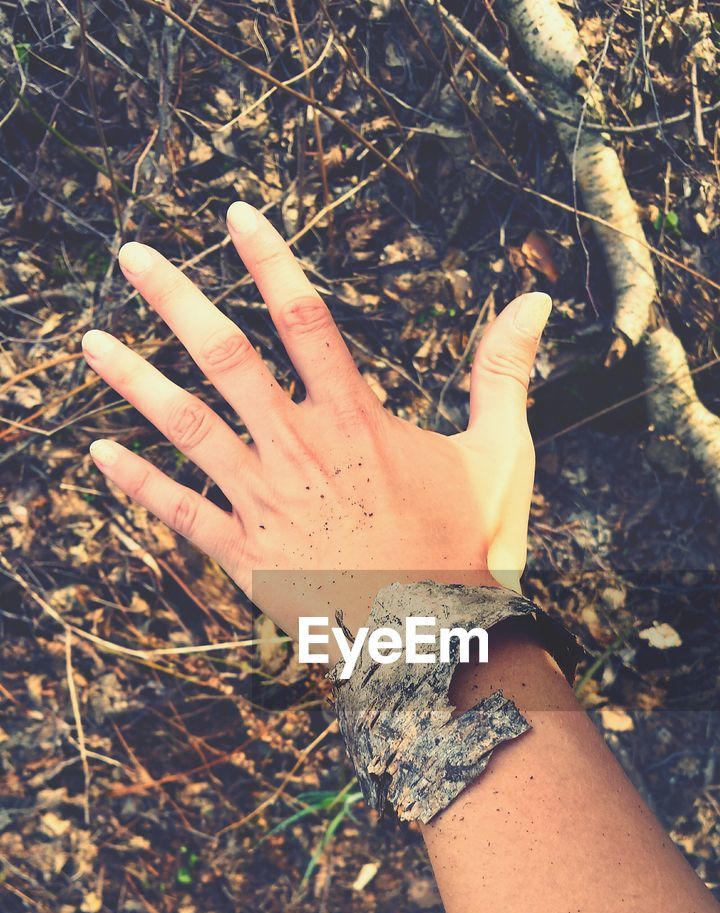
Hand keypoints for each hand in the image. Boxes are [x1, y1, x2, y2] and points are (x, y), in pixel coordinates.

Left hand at [82, 202, 549, 637]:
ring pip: (189, 430)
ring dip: (134, 382)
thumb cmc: (467, 549)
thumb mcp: (500, 454)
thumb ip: (505, 372)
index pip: (306, 320)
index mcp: (357, 422)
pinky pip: (181, 513)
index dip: (269, 262)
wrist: (432, 642)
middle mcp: (302, 453)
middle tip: (133, 255)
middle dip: (177, 301)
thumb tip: (537, 298)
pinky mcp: (247, 555)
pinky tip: (98, 452)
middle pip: (227, 361)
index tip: (235, 216)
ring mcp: (267, 505)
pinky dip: (139, 484)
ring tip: (89, 341)